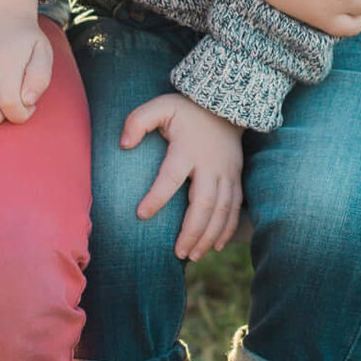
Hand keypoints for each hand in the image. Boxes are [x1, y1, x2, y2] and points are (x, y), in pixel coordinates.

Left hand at [121, 93, 243, 261]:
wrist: (226, 105)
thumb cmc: (186, 110)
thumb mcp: (160, 106)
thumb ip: (138, 121)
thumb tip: (124, 144)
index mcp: (188, 149)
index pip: (171, 177)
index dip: (156, 197)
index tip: (141, 214)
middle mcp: (210, 165)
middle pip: (204, 204)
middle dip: (191, 231)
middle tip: (177, 253)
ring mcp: (227, 173)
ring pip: (222, 211)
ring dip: (208, 236)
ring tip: (192, 255)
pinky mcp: (236, 178)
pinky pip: (235, 208)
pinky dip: (227, 229)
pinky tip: (215, 246)